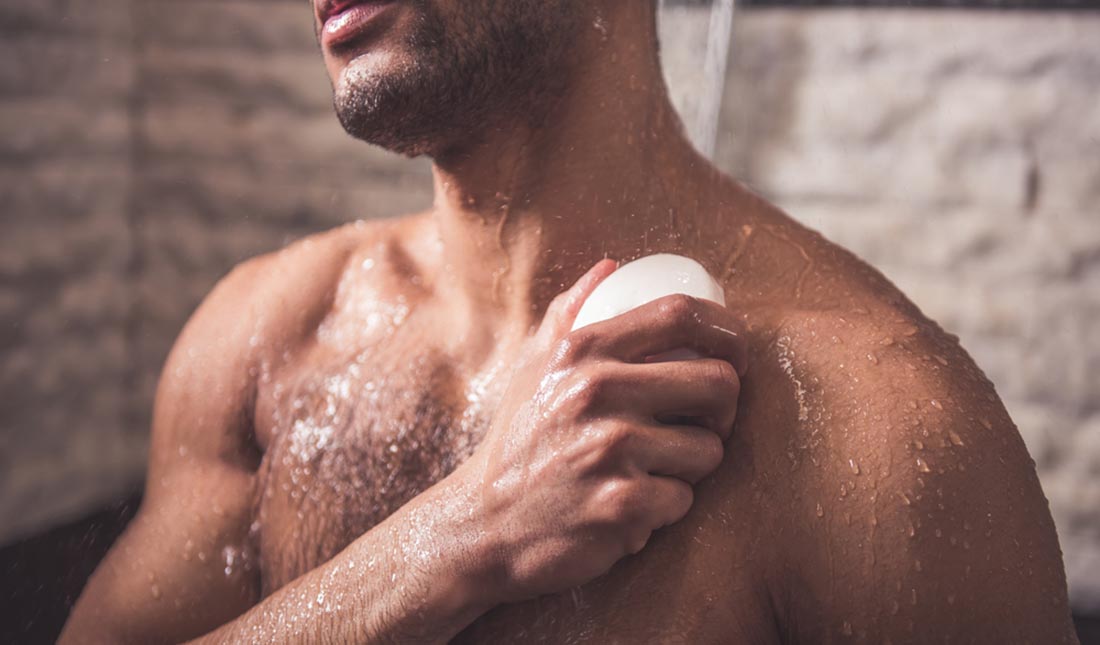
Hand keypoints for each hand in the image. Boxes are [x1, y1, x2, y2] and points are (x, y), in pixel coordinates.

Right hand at [460, 260, 747, 599]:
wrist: (484, 527)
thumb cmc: (516, 443)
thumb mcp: (531, 369)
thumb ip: (568, 313)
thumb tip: (611, 267)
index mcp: (580, 351)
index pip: (680, 314)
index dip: (727, 329)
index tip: (735, 352)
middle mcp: (597, 392)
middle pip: (718, 382)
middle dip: (725, 407)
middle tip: (705, 421)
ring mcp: (611, 449)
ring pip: (709, 449)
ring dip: (691, 464)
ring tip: (652, 468)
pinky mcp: (623, 506)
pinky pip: (684, 499)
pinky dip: (664, 507)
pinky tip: (631, 505)